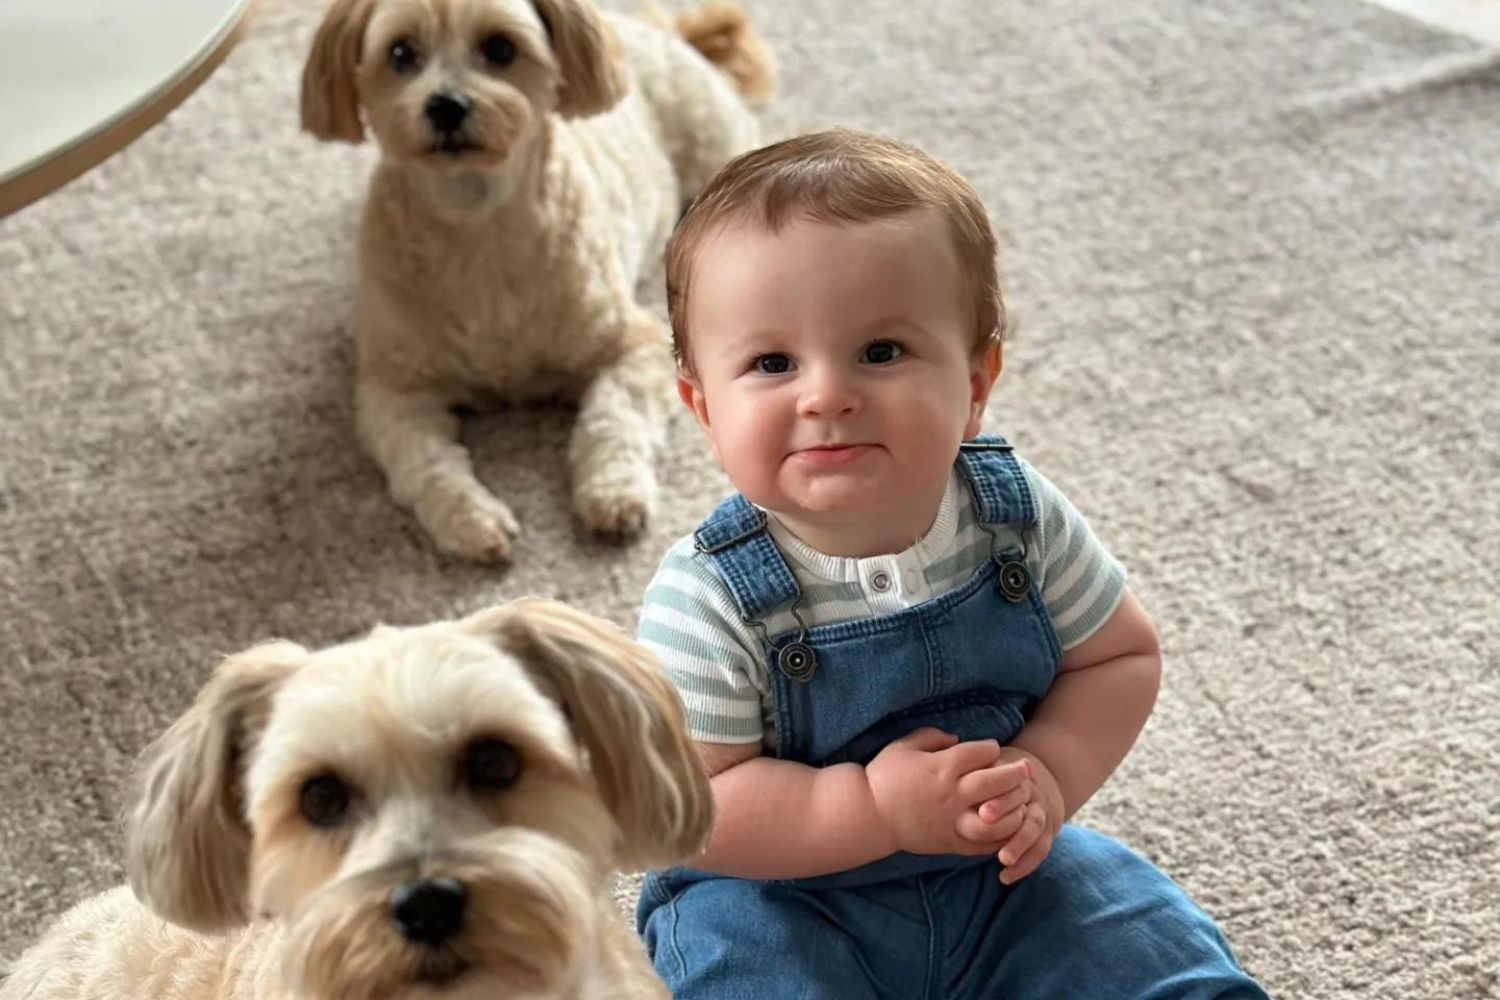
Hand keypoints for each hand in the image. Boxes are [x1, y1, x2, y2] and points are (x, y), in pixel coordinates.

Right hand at [865, 728, 1030, 856]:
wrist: (868, 816)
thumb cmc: (884, 776)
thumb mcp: (903, 746)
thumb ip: (932, 736)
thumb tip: (957, 738)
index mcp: (941, 767)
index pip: (980, 753)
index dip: (991, 749)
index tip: (992, 750)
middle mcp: (951, 794)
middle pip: (995, 782)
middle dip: (1015, 774)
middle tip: (1027, 770)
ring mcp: (952, 821)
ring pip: (995, 818)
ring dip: (1013, 810)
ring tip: (1021, 803)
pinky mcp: (950, 843)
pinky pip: (982, 844)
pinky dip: (999, 838)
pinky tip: (1007, 830)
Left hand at [975, 749, 1063, 884]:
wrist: (1032, 778)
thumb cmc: (996, 770)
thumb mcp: (988, 761)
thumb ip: (972, 762)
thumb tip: (948, 747)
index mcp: (1012, 772)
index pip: (1008, 779)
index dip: (997, 793)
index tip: (981, 810)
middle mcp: (1029, 791)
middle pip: (1020, 799)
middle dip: (1004, 809)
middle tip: (985, 821)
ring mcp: (1039, 811)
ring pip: (1034, 827)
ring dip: (1019, 843)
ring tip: (1003, 860)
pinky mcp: (1045, 832)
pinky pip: (1040, 849)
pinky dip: (1025, 864)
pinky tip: (1005, 877)